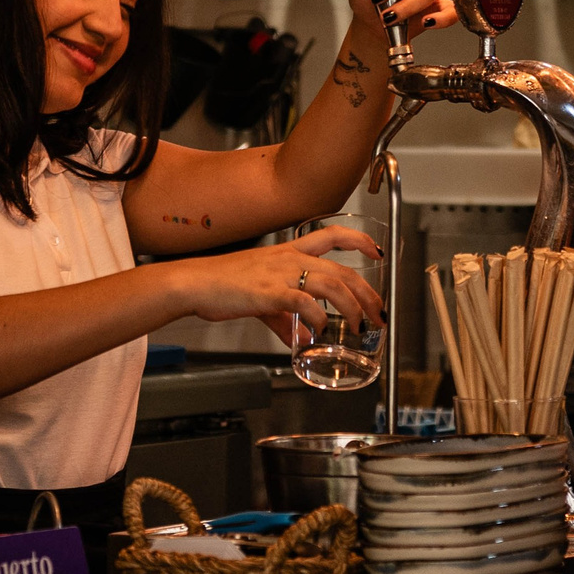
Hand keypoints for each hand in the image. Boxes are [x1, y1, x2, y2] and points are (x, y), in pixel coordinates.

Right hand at [173, 228, 384, 346]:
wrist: (195, 282)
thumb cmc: (223, 285)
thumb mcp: (262, 300)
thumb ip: (286, 319)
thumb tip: (301, 338)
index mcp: (289, 252)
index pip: (331, 235)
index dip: (359, 240)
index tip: (377, 250)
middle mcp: (289, 259)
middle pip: (342, 269)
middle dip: (367, 292)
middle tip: (379, 312)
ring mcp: (280, 274)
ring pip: (332, 283)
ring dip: (352, 306)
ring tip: (360, 325)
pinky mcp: (269, 292)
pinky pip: (304, 303)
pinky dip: (318, 319)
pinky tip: (321, 331)